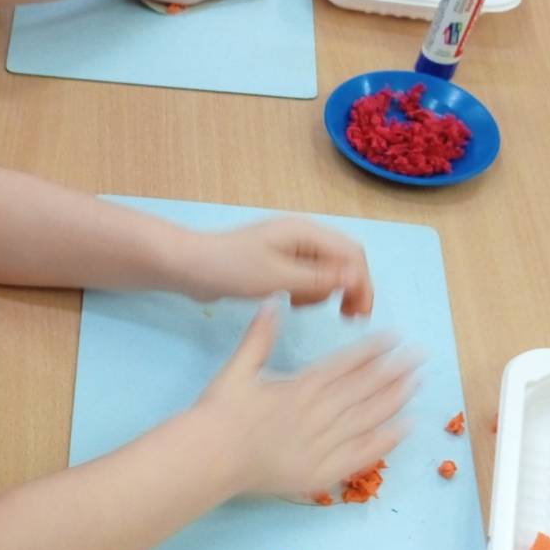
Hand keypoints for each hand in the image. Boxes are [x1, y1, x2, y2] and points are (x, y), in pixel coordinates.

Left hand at [181, 217, 373, 316]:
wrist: (188, 266)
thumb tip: (356, 278)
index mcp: (305, 232)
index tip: (358, 314)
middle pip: (342, 261)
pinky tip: (291, 302)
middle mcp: (301, 236)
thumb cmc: (230, 269)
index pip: (351, 254)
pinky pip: (305, 276)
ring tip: (304, 307)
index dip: (361, 283)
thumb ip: (318, 278)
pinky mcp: (276, 262)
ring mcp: (288, 248)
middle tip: (346, 318)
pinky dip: (306, 291)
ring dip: (323, 291)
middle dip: (348, 288)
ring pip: (325, 270)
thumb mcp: (277, 277)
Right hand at [194, 306, 417, 495]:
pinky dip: (385, 441)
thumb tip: (272, 302)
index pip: (345, 364)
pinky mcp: (323, 471)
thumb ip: (259, 338)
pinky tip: (404, 427)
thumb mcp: (236, 369)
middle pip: (364, 388)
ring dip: (395, 399)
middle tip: (419, 356)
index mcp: (299, 387)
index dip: (372, 350)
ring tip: (417, 383)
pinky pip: (361, 454)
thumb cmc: (219, 414)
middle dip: (393, 370)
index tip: (395, 338)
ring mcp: (323, 444)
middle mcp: (318, 413)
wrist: (208, 458)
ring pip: (368, 418)